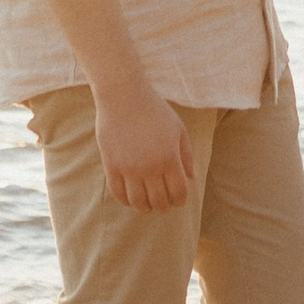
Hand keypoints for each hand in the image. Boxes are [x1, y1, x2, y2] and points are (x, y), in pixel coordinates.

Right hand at [97, 81, 191, 211]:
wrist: (124, 96)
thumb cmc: (155, 110)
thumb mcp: (178, 129)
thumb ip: (186, 155)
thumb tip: (191, 178)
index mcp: (170, 159)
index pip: (178, 193)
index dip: (180, 201)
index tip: (178, 200)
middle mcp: (150, 167)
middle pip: (159, 202)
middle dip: (163, 207)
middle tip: (163, 205)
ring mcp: (129, 168)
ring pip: (138, 202)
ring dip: (144, 208)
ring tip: (147, 205)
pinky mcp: (111, 166)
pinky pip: (118, 193)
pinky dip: (126, 201)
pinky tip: (130, 199)